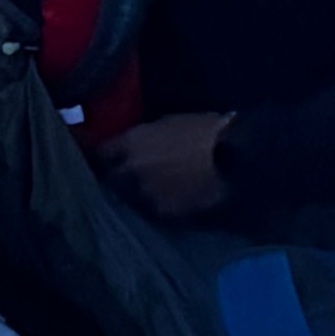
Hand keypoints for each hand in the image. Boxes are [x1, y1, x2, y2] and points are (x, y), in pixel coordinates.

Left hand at [96, 110, 236, 219]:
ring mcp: (147, 193)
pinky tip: (170, 201)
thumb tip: (136, 146)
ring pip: (133, 197)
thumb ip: (145, 137)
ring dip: (139, 193)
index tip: (109, 158)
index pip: (102, 153)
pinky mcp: (166, 212)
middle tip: (126, 177)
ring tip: (152, 191)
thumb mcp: (168, 123)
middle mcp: (132, 169)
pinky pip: (156, 210)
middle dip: (118, 178)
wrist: (233, 157)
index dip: (105, 156)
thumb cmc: (204, 130)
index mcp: (132, 142)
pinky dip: (160, 205)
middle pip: (112, 179)